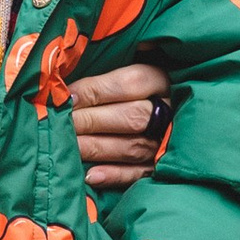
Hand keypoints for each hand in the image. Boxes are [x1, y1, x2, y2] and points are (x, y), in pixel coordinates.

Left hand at [71, 60, 172, 191]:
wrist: (182, 117)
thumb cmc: (136, 86)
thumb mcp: (136, 64)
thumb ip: (109, 70)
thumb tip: (69, 79)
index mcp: (163, 79)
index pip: (129, 83)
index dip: (95, 90)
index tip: (65, 97)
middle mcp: (170, 111)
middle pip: (130, 117)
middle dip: (89, 121)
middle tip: (57, 124)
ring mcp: (169, 142)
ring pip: (130, 147)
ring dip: (94, 148)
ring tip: (64, 146)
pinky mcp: (163, 167)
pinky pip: (139, 174)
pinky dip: (114, 175)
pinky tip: (89, 175)